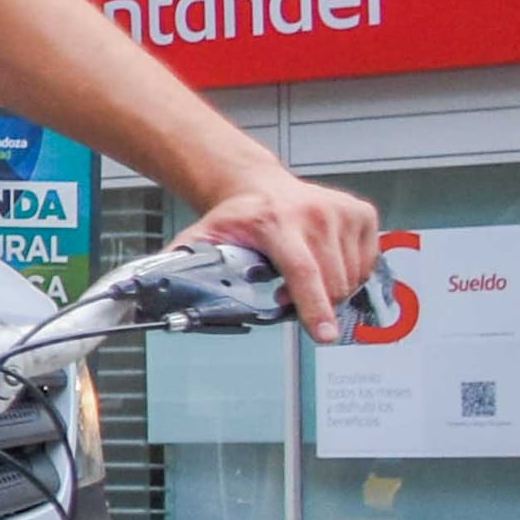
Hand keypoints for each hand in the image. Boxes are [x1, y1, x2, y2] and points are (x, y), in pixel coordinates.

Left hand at [183, 166, 385, 340]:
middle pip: (332, 283)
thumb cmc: (236, 218)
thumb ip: (183, 267)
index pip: (303, 272)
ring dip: (332, 290)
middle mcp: (315, 214)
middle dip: (317, 304)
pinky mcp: (361, 213)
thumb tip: (153, 296)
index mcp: (276, 222)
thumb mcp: (205, 239)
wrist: (258, 185)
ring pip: (352, 277)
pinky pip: (367, 262)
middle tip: (288, 295)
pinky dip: (349, 273)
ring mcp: (342, 211)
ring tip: (302, 276)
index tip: (324, 335)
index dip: (315, 308)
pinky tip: (324, 261)